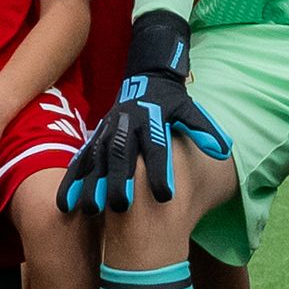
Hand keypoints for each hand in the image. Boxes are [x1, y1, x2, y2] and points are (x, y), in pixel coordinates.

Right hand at [61, 13, 228, 214]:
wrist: (146, 78)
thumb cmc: (171, 102)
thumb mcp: (189, 109)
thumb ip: (203, 129)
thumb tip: (223, 150)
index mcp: (151, 120)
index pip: (157, 147)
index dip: (160, 170)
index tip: (166, 195)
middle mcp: (126, 126)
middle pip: (122, 155)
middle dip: (120, 180)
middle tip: (122, 207)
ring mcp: (107, 132)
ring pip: (97, 159)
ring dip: (92, 183)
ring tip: (90, 210)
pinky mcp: (94, 140)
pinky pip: (80, 161)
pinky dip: (72, 182)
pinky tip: (65, 205)